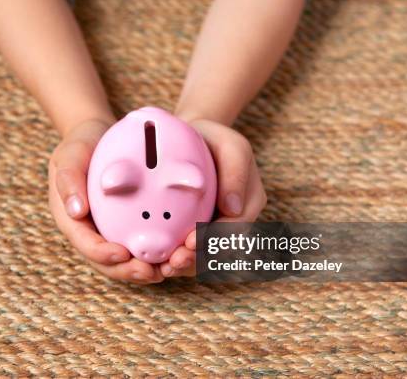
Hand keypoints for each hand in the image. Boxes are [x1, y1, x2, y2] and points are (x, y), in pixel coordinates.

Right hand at [48, 120, 163, 284]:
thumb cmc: (81, 145)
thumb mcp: (70, 154)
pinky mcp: (126, 227)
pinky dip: (156, 252)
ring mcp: (108, 231)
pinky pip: (140, 244)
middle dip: (128, 271)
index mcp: (72, 219)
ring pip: (126, 260)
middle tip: (151, 272)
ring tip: (167, 269)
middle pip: (107, 262)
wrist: (99, 138)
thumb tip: (75, 210)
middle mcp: (90, 231)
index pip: (85, 244)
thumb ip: (69, 179)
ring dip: (145, 270)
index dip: (102, 255)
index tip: (123, 254)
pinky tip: (175, 253)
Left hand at [158, 119, 266, 277]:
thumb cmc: (213, 140)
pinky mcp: (196, 231)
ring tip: (163, 267)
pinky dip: (174, 258)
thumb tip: (232, 208)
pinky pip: (188, 251)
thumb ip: (236, 172)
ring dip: (185, 266)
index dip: (216, 241)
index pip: (236, 230)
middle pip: (220, 251)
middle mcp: (235, 221)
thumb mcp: (231, 145)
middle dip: (198, 260)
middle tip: (174, 262)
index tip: (192, 242)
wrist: (192, 138)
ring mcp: (216, 228)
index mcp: (250, 202)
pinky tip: (156, 261)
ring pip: (204, 257)